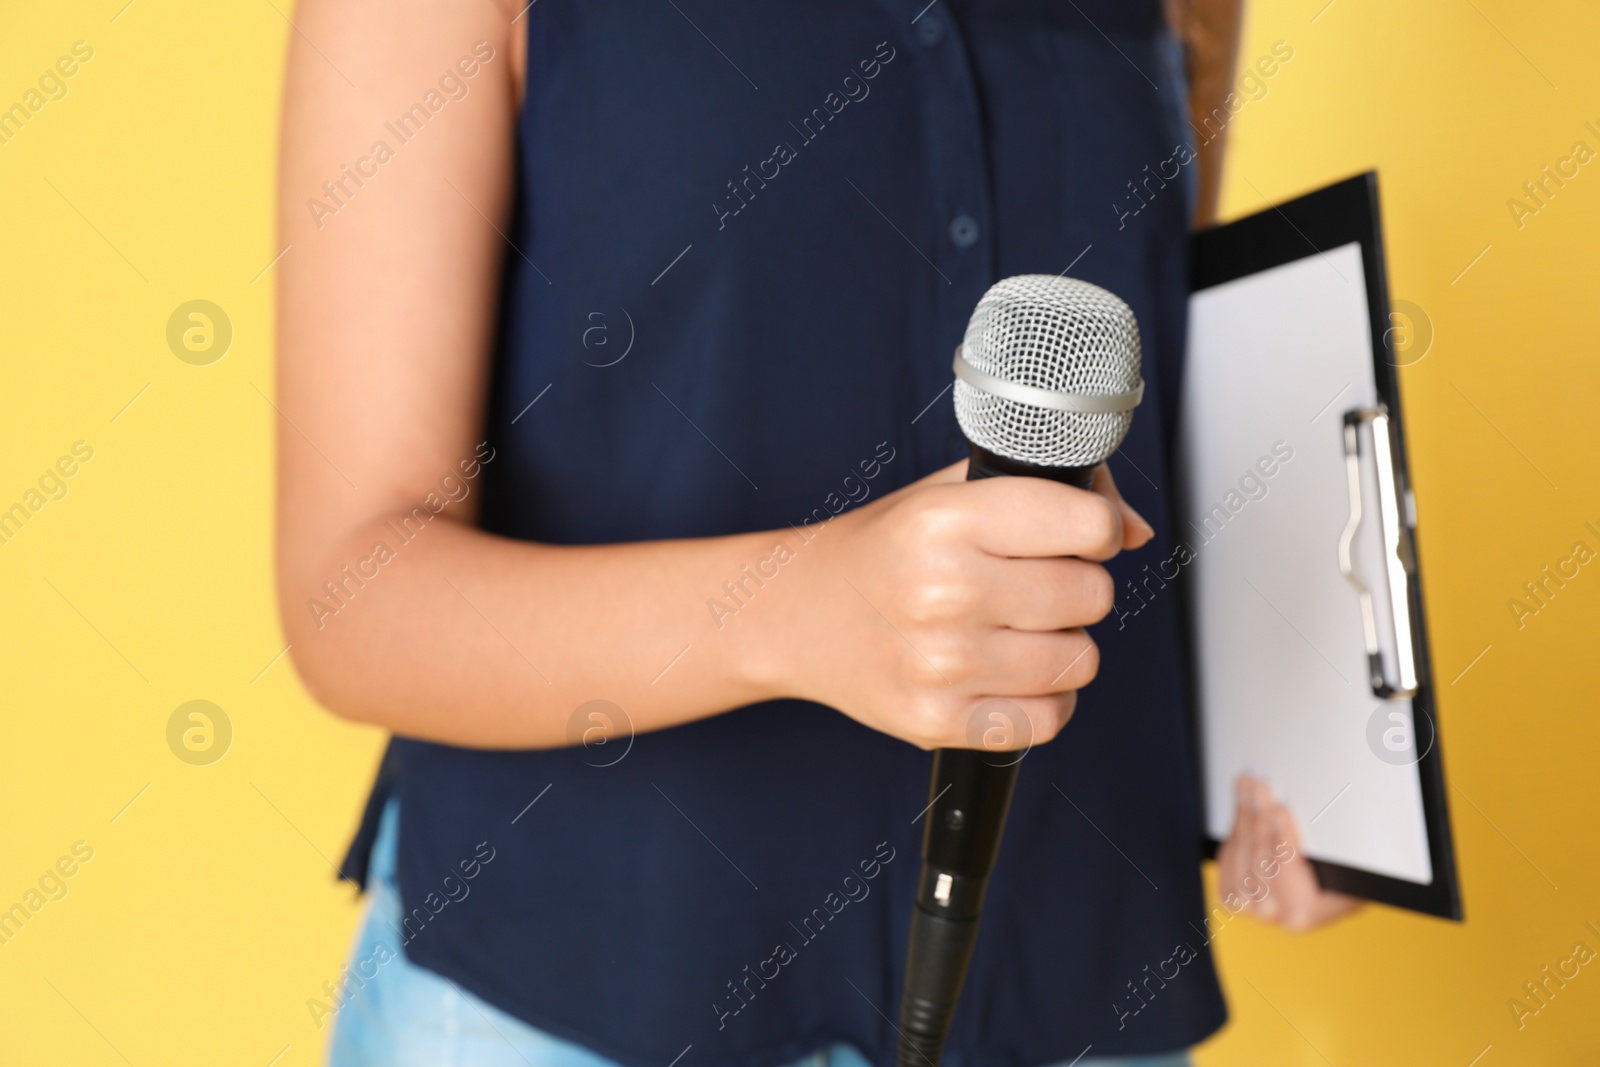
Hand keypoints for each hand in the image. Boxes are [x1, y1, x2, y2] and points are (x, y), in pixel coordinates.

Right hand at [762, 459, 1152, 749]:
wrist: (796, 616)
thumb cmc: (882, 551)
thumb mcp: (949, 495)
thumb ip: (1046, 494)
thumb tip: (1133, 530)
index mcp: (945, 520)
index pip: (1087, 524)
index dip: (1095, 531)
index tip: (1076, 536)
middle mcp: (943, 590)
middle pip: (1091, 595)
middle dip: (1076, 589)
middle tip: (1031, 586)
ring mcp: (941, 664)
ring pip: (1080, 661)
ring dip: (1061, 646)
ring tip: (1014, 631)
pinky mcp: (938, 722)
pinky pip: (1049, 719)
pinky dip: (1044, 700)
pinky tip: (1008, 674)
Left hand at [1216, 776, 1363, 931]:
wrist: (1330, 884)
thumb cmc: (1346, 868)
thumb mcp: (1347, 859)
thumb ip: (1334, 846)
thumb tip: (1332, 815)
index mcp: (1305, 913)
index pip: (1287, 875)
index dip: (1281, 840)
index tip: (1281, 810)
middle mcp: (1276, 915)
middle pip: (1260, 861)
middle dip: (1260, 818)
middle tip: (1261, 788)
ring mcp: (1253, 906)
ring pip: (1240, 856)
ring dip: (1245, 815)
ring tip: (1250, 787)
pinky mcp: (1235, 893)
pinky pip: (1227, 857)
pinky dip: (1236, 827)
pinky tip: (1243, 804)